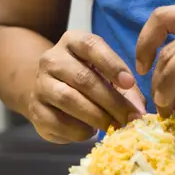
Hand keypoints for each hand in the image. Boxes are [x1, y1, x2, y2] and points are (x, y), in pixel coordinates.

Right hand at [27, 31, 146, 142]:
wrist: (50, 92)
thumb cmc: (88, 80)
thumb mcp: (107, 75)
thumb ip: (126, 89)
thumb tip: (139, 112)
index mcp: (72, 41)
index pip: (91, 46)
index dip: (111, 64)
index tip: (129, 83)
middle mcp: (51, 59)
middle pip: (83, 78)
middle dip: (111, 100)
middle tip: (130, 118)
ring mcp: (40, 84)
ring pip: (69, 99)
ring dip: (96, 116)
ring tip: (114, 127)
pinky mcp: (35, 109)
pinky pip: (58, 121)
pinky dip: (79, 130)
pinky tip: (91, 132)